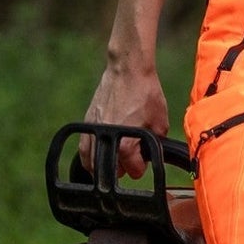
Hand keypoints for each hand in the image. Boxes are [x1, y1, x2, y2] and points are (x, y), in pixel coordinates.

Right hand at [82, 55, 170, 177]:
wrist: (128, 71)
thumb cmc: (145, 94)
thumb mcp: (160, 123)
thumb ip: (156, 145)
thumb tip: (151, 156)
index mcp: (125, 144)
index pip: (132, 171)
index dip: (141, 167)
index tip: (143, 161)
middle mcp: (106, 140)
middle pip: (112, 171)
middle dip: (123, 168)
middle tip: (132, 159)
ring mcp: (94, 131)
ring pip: (92, 164)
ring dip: (104, 168)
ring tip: (114, 164)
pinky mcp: (87, 122)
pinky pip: (83, 149)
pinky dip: (89, 158)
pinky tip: (96, 159)